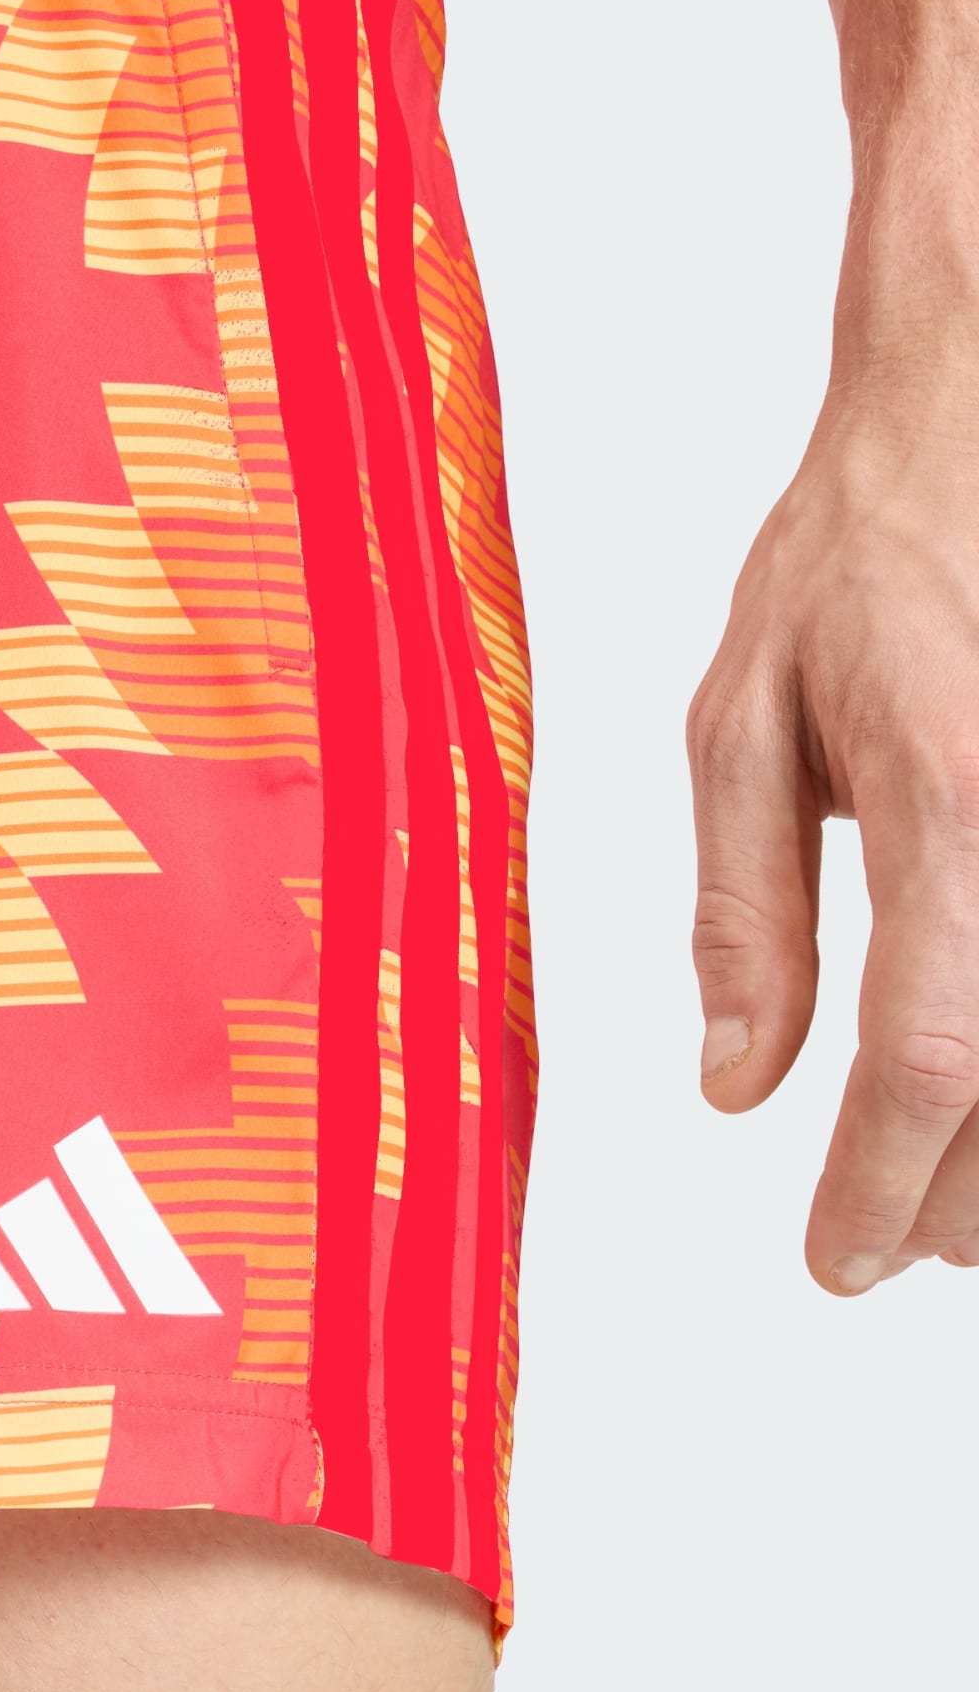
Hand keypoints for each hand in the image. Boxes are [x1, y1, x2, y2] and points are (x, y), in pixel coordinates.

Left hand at [687, 322, 978, 1294]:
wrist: (975, 429)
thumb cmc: (857, 564)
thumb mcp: (740, 725)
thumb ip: (741, 914)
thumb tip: (736, 1081)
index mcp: (947, 804)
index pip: (930, 1056)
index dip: (880, 1186)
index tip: (835, 1262)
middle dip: (961, 1203)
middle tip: (888, 1243)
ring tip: (953, 1212)